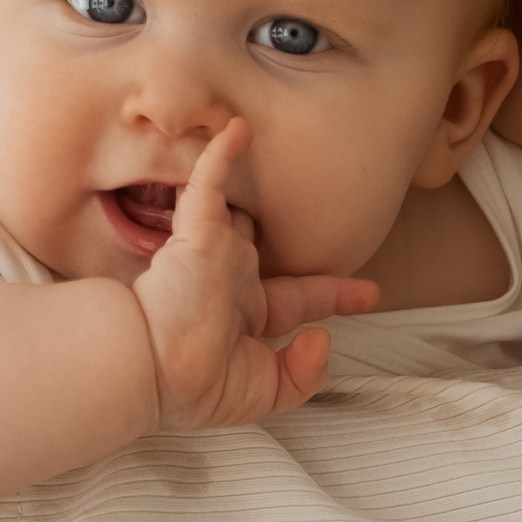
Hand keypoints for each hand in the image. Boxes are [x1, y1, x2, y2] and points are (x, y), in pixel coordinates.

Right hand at [133, 119, 379, 427]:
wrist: (152, 366)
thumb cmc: (192, 385)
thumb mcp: (262, 393)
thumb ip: (302, 374)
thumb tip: (324, 336)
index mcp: (244, 319)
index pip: (298, 301)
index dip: (334, 296)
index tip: (369, 294)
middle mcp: (230, 283)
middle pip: (258, 249)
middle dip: (274, 233)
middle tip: (309, 195)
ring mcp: (214, 255)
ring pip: (237, 216)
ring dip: (243, 186)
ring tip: (255, 137)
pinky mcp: (197, 233)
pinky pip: (209, 184)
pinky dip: (221, 155)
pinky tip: (238, 128)